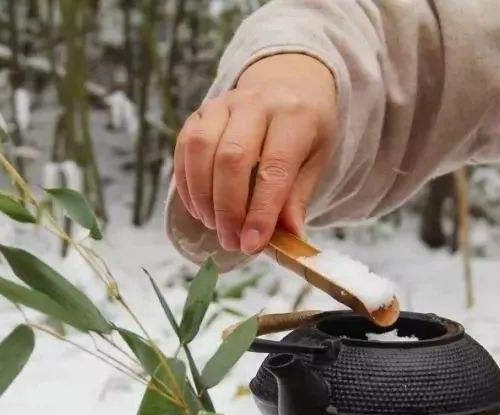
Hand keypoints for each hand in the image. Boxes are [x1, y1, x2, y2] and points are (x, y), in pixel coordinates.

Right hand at [174, 53, 337, 252]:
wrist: (288, 86)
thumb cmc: (304, 131)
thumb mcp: (315, 160)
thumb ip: (298, 198)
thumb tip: (290, 238)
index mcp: (294, 115)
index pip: (274, 169)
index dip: (261, 211)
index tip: (252, 244)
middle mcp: (256, 102)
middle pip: (232, 159)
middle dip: (228, 209)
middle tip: (231, 241)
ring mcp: (224, 103)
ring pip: (202, 151)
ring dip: (203, 197)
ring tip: (214, 225)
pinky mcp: (200, 112)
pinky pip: (185, 148)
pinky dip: (187, 184)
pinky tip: (198, 208)